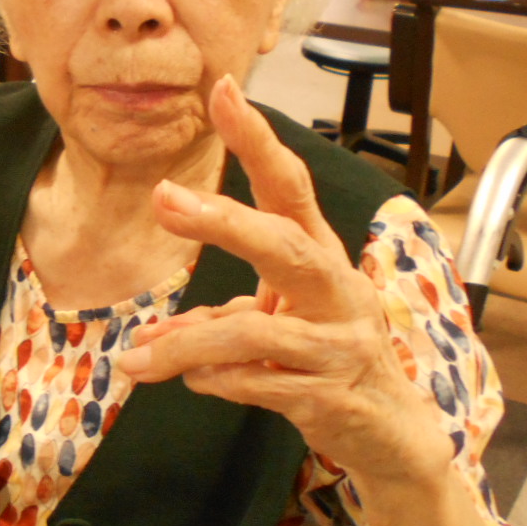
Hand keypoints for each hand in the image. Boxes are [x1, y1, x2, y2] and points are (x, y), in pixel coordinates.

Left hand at [117, 74, 449, 483]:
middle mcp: (337, 290)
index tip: (222, 90)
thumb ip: (212, 324)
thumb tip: (145, 339)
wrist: (389, 435)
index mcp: (320, 257)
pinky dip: (215, 381)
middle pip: (283, 244)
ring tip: (137, 362)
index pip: (290, 186)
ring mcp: (337, 343)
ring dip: (186, 346)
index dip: (257, 139)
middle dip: (223, 222)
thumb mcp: (271, 329)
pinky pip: (256, 382)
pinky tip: (195, 383)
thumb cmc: (323, 361)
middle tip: (163, 199)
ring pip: (253, 330)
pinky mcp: (327, 394)